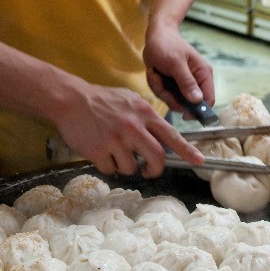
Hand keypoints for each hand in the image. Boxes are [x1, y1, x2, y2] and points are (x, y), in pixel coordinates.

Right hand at [52, 82, 203, 178]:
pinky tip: (100, 151)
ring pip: (132, 168)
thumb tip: (162, 135)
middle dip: (155, 169)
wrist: (71, 100)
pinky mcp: (98, 151)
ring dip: (126, 166)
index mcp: (144, 113)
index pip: (172, 135)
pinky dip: (107, 166)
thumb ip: (146, 116)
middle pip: (157, 158)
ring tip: (115, 152)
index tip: (199, 161)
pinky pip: (111, 170)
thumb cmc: (102, 100)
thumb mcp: (130, 100)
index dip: (187, 151)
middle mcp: (133, 127)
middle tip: (149, 170)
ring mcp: (116, 140)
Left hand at [143, 31, 214, 117]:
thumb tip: (197, 100)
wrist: (155, 35)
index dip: (198, 111)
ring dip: (160, 89)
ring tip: (155, 73)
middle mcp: (196, 81)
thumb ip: (186, 82)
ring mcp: (183, 83)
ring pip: (173, 100)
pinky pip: (164, 94)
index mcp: (203, 74)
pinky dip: (156, 85)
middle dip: (170, 96)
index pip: (208, 100)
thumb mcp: (175, 63)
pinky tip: (154, 72)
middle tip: (160, 81)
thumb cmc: (167, 44)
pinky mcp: (173, 84)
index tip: (183, 115)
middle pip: (187, 104)